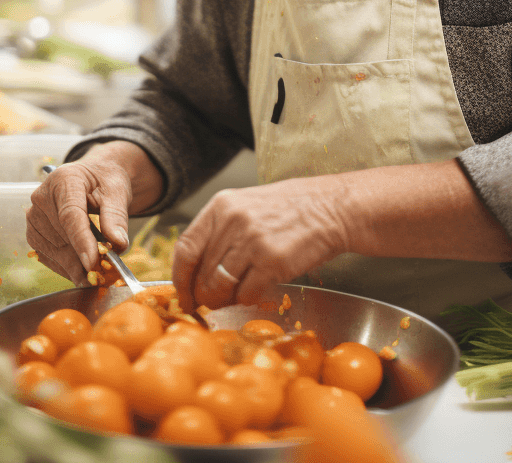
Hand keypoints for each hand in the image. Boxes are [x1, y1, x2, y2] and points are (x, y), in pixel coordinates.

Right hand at [25, 141, 162, 283]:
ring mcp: (34, 216)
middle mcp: (42, 197)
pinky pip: (48, 257)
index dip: (81, 241)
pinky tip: (83, 270)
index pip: (70, 214)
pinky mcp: (34, 233)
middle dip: (83, 258)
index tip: (93, 263)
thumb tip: (118, 244)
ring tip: (97, 272)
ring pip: (53, 251)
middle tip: (104, 274)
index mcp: (64, 179)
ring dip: (75, 266)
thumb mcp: (117, 192)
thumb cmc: (105, 182)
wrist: (94, 178)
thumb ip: (117, 216)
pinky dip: (67, 267)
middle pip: (61, 236)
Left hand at [172, 175, 347, 312]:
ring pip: (220, 286)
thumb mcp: (247, 206)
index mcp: (222, 206)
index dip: (180, 277)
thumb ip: (221, 232)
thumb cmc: (292, 208)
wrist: (331, 208)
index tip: (183, 294)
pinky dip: (247, 300)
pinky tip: (257, 291)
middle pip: (201, 272)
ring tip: (233, 298)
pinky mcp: (272, 262)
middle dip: (202, 296)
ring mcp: (253, 242)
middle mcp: (233, 222)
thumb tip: (196, 271)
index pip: (186, 247)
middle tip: (207, 305)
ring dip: (224, 300)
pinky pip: (246, 294)